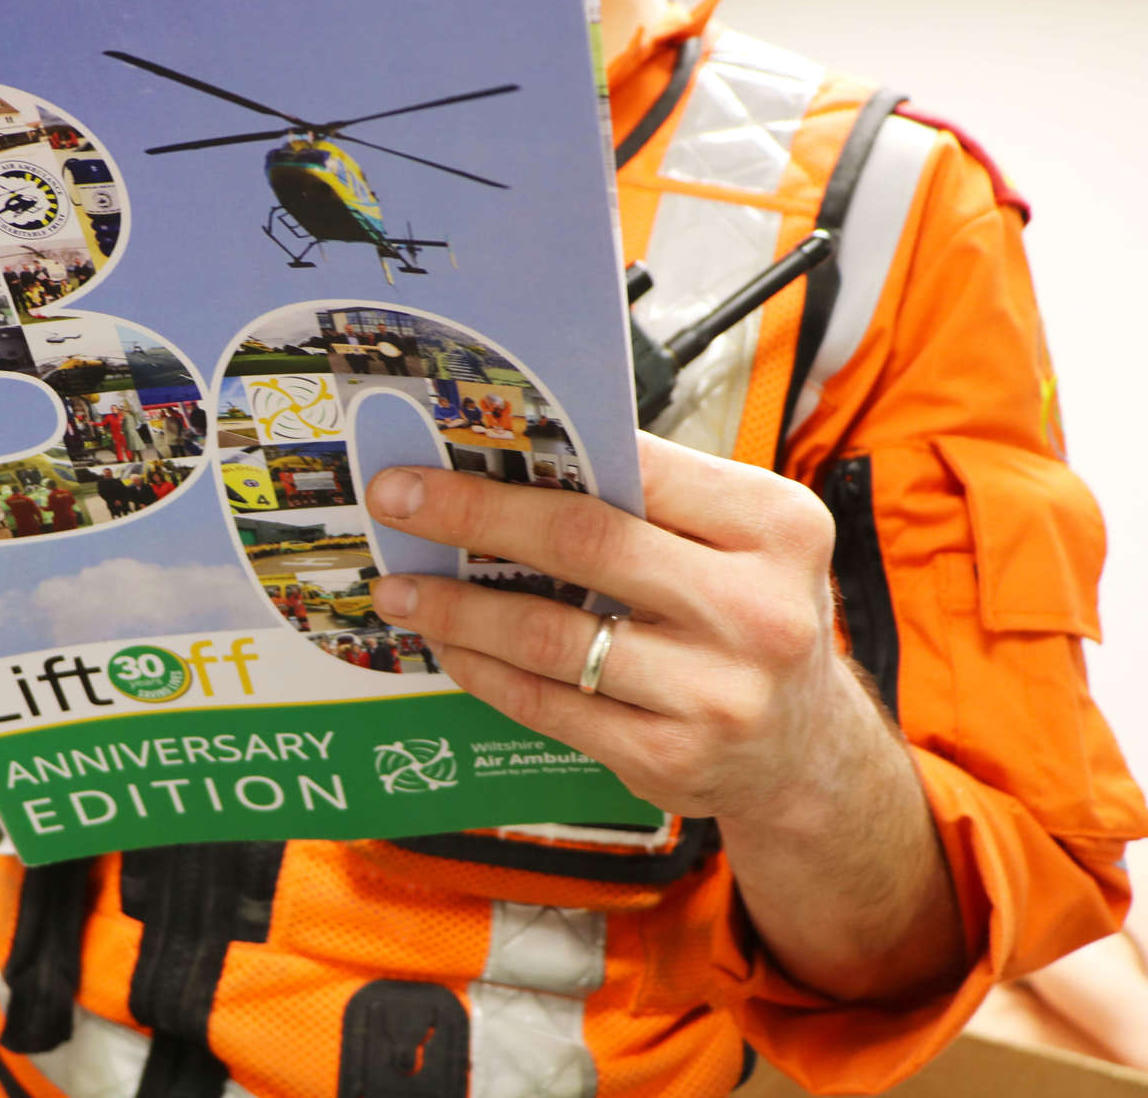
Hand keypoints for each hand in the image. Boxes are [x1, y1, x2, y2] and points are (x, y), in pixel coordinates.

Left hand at [363, 431, 890, 831]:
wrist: (807, 754)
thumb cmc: (751, 618)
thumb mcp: (742, 542)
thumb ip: (657, 499)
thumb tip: (515, 453)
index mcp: (774, 527)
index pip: (636, 468)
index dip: (532, 453)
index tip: (447, 444)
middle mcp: (757, 609)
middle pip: (581, 543)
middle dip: (471, 516)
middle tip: (396, 501)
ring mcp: (714, 692)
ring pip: (550, 634)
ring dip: (457, 606)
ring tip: (400, 587)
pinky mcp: (669, 757)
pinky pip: (547, 704)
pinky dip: (484, 669)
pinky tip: (449, 645)